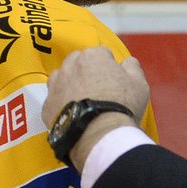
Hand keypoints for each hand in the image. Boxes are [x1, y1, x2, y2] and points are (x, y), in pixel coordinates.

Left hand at [42, 47, 149, 167]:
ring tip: (82, 100)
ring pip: (62, 78)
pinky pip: (55, 100)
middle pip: (78, 62)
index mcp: (92, 56)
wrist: (99, 134)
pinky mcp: (47, 106)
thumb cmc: (121, 105)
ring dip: (70, 83)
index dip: (110, 66)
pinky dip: (62, 104)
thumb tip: (128, 62)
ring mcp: (55, 86)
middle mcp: (69, 66)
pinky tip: (72, 114)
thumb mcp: (139, 84)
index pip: (101, 53)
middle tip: (98, 89)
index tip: (114, 80)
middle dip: (86, 71)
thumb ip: (133, 67)